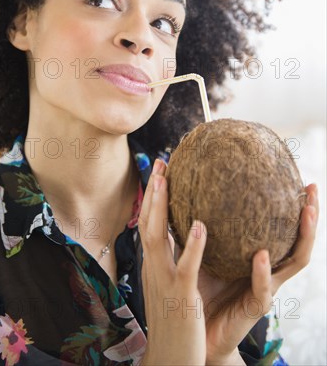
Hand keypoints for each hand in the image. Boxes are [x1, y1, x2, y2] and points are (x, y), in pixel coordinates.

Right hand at [138, 159, 206, 365]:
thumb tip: (183, 235)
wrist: (170, 360)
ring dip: (161, 207)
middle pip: (147, 221)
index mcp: (153, 265)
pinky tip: (201, 226)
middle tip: (161, 162)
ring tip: (167, 180)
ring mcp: (164, 281)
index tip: (159, 171)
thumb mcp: (169, 286)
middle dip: (153, 191)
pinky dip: (192, 246)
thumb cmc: (175, 323)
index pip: (148, 223)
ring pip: (157, 237)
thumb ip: (171, 262)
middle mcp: (153, 268)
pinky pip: (186, 267)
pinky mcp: (180, 296)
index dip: (151, 196)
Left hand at [196, 182, 318, 363]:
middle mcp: (269, 270)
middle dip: (310, 215)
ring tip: (306, 213)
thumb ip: (206, 226)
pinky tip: (262, 255)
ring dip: (304, 236)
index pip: (283, 227)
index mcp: (259, 255)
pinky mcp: (255, 307)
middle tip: (313, 190)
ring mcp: (266, 287)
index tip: (301, 179)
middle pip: (300, 240)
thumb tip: (194, 186)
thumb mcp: (206, 250)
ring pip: (295, 261)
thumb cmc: (202, 285)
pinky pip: (263, 288)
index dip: (294, 205)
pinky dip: (263, 271)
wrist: (197, 328)